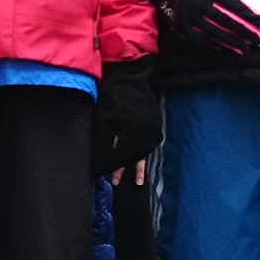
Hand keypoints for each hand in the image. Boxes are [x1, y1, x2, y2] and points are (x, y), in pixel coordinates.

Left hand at [92, 56, 162, 173]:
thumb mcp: (103, 120)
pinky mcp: (156, 122)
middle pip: (136, 156)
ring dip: (138, 163)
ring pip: (145, 150)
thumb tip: (107, 162)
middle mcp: (146, 130)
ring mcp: (153, 126)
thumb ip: (107, 142)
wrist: (128, 77)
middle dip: (126, 169)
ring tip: (137, 179)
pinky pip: (151, 142)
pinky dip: (144, 152)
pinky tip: (141, 160)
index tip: (111, 179)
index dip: (117, 169)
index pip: (124, 156)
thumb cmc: (111, 97)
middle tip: (116, 182)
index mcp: (132, 130)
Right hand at [148, 0, 259, 56]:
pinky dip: (212, 44)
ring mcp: (189, 14)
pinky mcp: (182, 25)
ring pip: (214, 32)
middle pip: (225, 20)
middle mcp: (199, 1)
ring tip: (243, 48)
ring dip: (231, 42)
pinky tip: (223, 47)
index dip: (249, 14)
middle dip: (243, 31)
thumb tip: (246, 14)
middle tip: (256, 39)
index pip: (233, 3)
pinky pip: (199, 38)